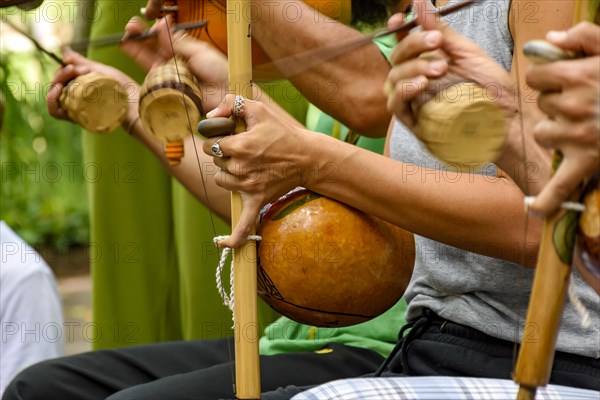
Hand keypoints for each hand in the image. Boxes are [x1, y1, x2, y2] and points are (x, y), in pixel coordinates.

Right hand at [46, 47, 138, 124]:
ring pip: (53, 99)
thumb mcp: (99, 71)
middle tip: (74, 68)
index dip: (61, 72)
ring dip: (54, 85)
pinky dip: (52, 100)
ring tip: (66, 77)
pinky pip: (57, 112)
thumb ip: (81, 62)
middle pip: (56, 88)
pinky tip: (58, 90)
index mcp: (79, 90)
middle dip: (60, 74)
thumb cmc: (122, 88)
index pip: (60, 81)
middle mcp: (75, 102)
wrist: (136, 102)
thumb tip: (64, 50)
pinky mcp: (78, 118)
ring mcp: (76, 111)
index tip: (71, 63)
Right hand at [122, 16, 228, 111]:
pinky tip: (132, 49)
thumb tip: (162, 23)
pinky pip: (151, 75)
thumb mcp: (199, 51)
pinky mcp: (166, 88)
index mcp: (183, 51)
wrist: (225, 92)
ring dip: (136, 47)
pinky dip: (141, 64)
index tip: (149, 22)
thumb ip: (178, 41)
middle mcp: (173, 63)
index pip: (163, 39)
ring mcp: (168, 75)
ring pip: (148, 59)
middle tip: (131, 26)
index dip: (154, 30)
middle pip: (152, 48)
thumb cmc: (219, 71)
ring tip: (128, 35)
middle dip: (140, 36)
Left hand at [202, 95, 313, 247]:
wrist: (308, 157)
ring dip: (227, 174)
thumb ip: (231, 104)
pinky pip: (243, 225)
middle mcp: (241, 169)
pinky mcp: (257, 201)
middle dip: (225, 154)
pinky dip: (233, 238)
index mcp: (239, 146)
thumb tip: (209, 116)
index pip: (211, 145)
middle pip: (215, 163)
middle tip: (245, 149)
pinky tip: (220, 244)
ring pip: (221, 181)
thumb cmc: (283, 132)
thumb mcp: (259, 109)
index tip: (231, 136)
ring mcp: (248, 187)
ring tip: (246, 165)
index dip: (218, 139)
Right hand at [385, 0, 514, 129]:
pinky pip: (395, 104)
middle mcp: (418, 80)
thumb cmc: (491, 89)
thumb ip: (441, 30)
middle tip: (437, 41)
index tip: (400, 17)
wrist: (506, 120)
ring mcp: (415, 101)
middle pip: (396, 58)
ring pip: (394, 79)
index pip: (404, 44)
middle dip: (413, 44)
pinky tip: (422, 83)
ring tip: (440, 68)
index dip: (398, 30)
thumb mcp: (468, 53)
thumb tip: (420, 3)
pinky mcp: (414, 122)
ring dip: (413, 67)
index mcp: (429, 62)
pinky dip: (405, 90)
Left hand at [526, 22, 599, 214]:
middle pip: (540, 104)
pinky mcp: (586, 162)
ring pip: (542, 133)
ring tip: (584, 125)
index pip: (535, 77)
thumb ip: (583, 36)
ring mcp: (577, 136)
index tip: (563, 80)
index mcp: (577, 75)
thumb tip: (548, 40)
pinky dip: (547, 200)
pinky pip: (560, 186)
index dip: (547, 78)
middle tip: (585, 103)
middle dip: (556, 102)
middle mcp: (573, 105)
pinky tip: (533, 209)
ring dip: (555, 130)